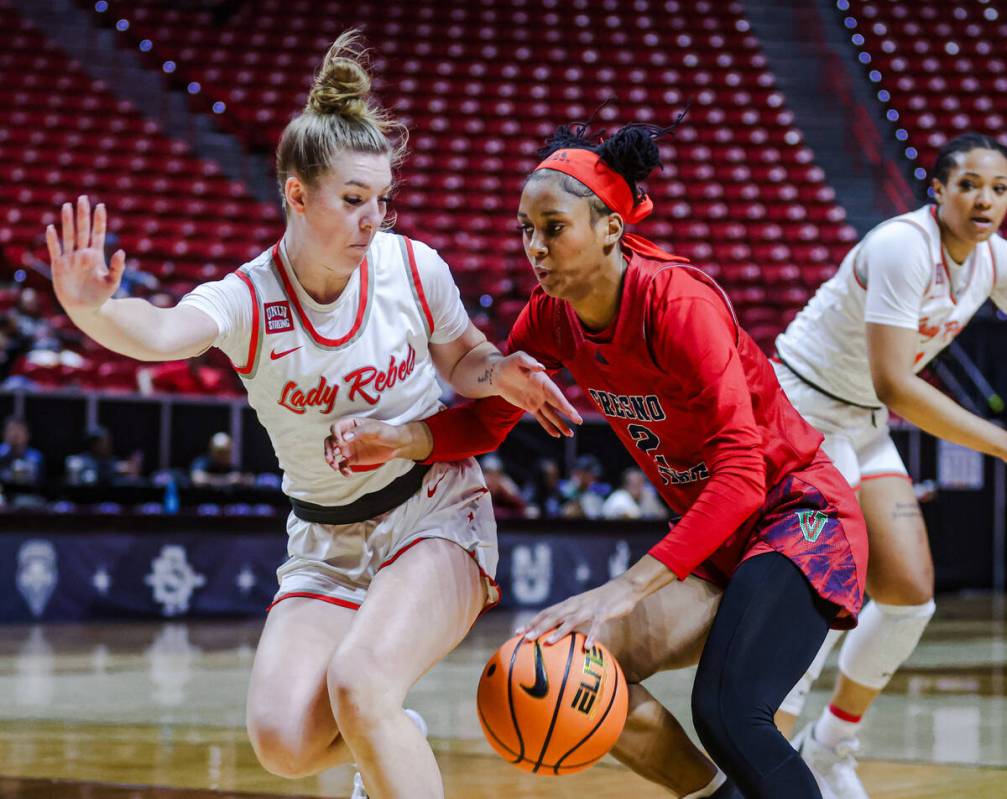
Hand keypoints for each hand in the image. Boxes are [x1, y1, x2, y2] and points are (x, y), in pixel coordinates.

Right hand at [46, 196, 125, 314]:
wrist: (86, 308)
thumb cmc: (101, 295)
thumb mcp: (113, 281)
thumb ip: (117, 267)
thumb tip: (122, 252)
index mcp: (96, 255)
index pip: (98, 233)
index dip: (99, 220)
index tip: (100, 206)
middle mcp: (82, 253)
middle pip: (82, 230)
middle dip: (83, 215)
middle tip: (83, 198)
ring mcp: (70, 259)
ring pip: (69, 236)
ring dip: (68, 221)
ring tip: (67, 206)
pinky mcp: (59, 266)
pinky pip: (55, 250)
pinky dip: (53, 240)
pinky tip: (51, 228)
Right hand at [324, 418, 427, 475]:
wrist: (397, 444)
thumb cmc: (387, 432)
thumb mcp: (375, 429)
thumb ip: (359, 432)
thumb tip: (343, 438)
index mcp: (350, 424)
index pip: (336, 427)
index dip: (334, 434)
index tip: (339, 442)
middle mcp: (346, 436)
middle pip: (330, 441)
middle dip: (328, 450)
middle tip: (330, 458)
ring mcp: (349, 448)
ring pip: (333, 453)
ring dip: (331, 460)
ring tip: (335, 467)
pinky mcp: (353, 459)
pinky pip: (343, 465)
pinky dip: (343, 470)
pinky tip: (348, 473)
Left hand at [492, 351, 582, 436]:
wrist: (498, 373)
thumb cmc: (510, 363)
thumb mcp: (519, 358)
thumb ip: (530, 363)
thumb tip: (541, 367)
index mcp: (544, 382)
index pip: (557, 396)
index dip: (566, 406)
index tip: (574, 414)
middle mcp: (544, 392)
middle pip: (558, 405)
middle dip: (569, 414)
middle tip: (579, 422)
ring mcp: (537, 401)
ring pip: (551, 415)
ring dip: (560, 424)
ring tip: (570, 434)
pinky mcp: (530, 407)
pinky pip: (541, 418)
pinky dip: (548, 427)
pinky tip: (556, 434)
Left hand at [515, 576, 642, 649]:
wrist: (623, 588)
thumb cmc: (602, 602)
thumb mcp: (584, 609)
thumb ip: (572, 619)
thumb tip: (560, 636)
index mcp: (569, 604)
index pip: (546, 612)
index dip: (532, 622)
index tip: (518, 633)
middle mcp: (575, 604)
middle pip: (553, 616)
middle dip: (538, 627)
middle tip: (525, 639)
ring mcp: (588, 608)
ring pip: (571, 620)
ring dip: (559, 631)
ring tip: (549, 643)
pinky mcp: (603, 612)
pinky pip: (596, 625)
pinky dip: (592, 635)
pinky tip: (588, 647)